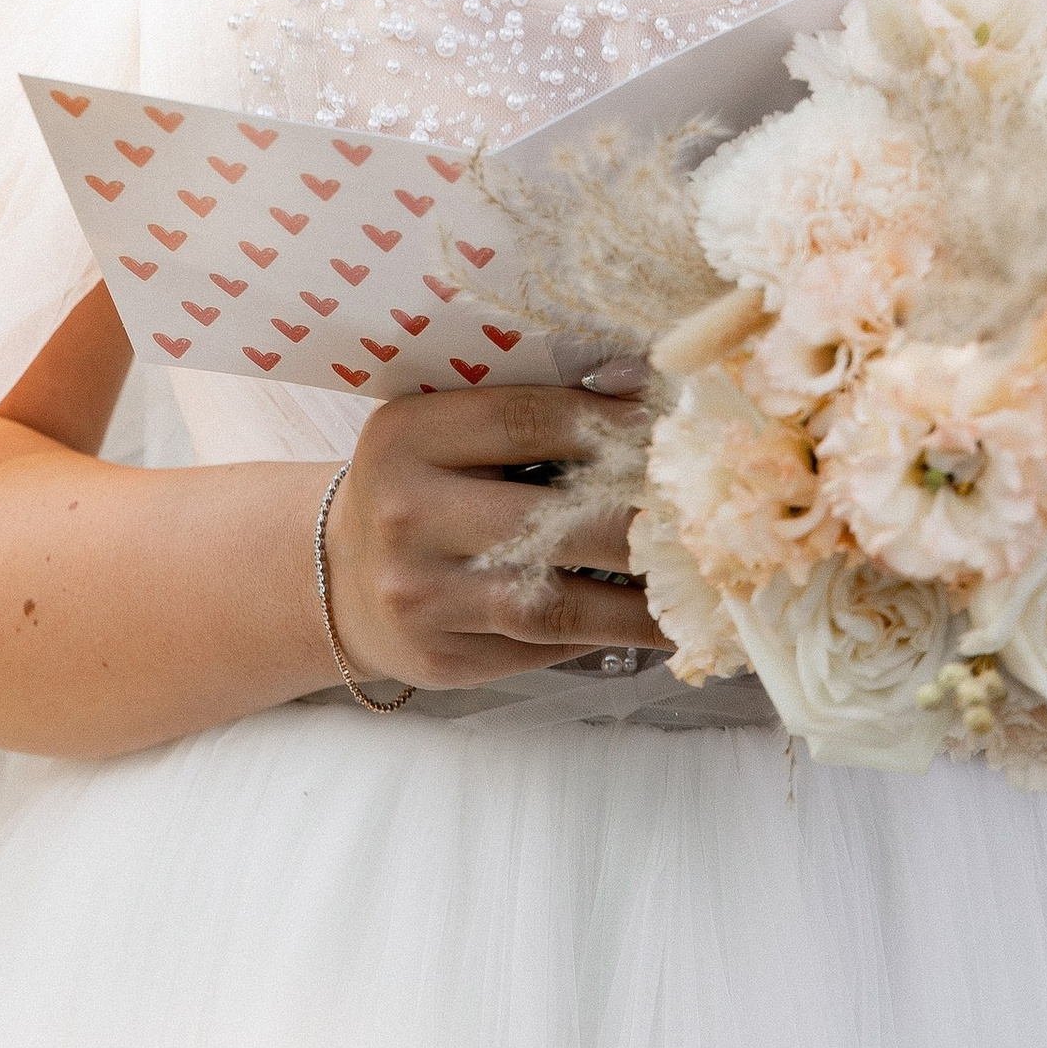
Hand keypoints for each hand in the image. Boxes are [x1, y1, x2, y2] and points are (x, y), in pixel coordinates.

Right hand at [320, 383, 665, 689]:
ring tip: (699, 590)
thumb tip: (647, 391)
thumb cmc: (420, 490)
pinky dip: (603, 634)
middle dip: (642, 520)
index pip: (530, 419)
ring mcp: (417, 594)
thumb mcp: (444, 436)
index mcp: (407, 436)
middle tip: (705, 517)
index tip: (677, 431)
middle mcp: (403, 515)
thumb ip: (524, 418)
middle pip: (552, 518)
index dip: (614, 423)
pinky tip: (649, 623)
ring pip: (554, 601)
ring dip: (640, 601)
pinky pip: (539, 647)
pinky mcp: (438, 656)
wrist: (340, 580)